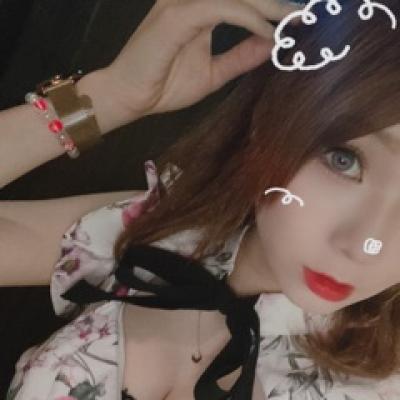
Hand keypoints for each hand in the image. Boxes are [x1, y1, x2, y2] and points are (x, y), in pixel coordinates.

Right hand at [103, 0, 303, 118]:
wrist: (131, 98)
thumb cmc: (164, 86)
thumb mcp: (213, 74)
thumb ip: (240, 58)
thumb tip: (271, 46)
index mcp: (199, 10)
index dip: (269, 5)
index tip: (297, 18)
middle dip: (275, 1)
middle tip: (304, 14)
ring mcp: (183, 3)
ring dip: (268, 5)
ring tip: (294, 19)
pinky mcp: (177, 15)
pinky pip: (223, 8)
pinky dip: (249, 19)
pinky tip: (269, 32)